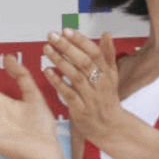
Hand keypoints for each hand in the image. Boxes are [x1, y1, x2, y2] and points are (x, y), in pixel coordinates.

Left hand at [42, 29, 126, 146]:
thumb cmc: (108, 99)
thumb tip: (107, 33)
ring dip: (59, 61)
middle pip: (84, 62)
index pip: (95, 52)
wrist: (111, 128)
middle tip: (52, 36)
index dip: (80, 40)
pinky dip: (57, 82)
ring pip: (75, 76)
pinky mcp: (80, 110)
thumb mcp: (112, 76)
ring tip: (46, 49)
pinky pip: (68, 94)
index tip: (66, 30)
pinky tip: (47, 71)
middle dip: (67, 47)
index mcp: (107, 73)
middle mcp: (100, 84)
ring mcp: (90, 97)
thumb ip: (107, 55)